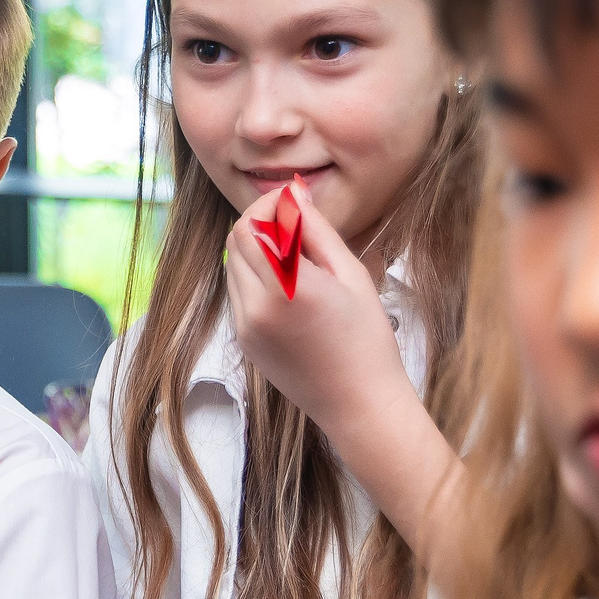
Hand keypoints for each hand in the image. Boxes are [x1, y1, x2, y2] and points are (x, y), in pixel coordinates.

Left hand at [224, 181, 415, 435]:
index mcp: (290, 286)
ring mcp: (246, 326)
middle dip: (258, 221)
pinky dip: (254, 276)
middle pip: (236, 241)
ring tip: (294, 255)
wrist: (358, 403)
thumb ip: (316, 231)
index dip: (267, 203)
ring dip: (254, 248)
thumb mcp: (350, 275)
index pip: (253, 224)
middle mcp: (258, 306)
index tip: (290, 199)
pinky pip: (238, 292)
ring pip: (232, 265)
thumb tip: (293, 194)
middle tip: (291, 220)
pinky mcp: (244, 340)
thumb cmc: (367, 339)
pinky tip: (287, 284)